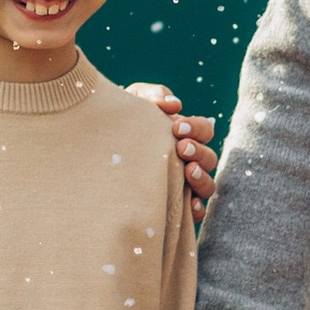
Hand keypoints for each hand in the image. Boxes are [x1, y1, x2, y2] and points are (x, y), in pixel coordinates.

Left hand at [132, 84, 216, 216]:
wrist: (99, 147)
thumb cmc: (123, 123)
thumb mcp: (135, 102)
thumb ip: (154, 96)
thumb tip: (174, 104)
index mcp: (185, 135)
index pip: (205, 130)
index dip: (197, 128)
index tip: (177, 127)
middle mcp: (189, 160)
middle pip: (210, 158)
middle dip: (198, 152)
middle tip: (181, 148)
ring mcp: (185, 184)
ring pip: (208, 186)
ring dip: (202, 178)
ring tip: (187, 171)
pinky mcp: (175, 205)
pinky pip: (195, 212)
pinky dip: (196, 209)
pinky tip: (189, 205)